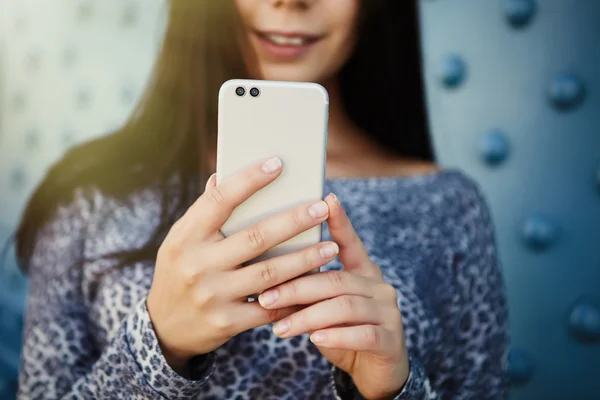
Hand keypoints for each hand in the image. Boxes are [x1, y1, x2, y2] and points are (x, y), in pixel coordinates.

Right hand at [147, 158, 339, 372]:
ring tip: (331, 247)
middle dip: (293, 221)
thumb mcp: (181, 239)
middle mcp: (198, 264)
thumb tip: (221, 175)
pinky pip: (270, 307)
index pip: (220, 200)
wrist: (164, 326)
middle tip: (321, 208)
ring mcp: (212, 295)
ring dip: (305, 259)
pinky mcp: (227, 322)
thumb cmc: (179, 271)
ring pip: (270, 273)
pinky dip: (295, 296)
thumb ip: (204, 212)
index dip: (249, 180)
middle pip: (255, 237)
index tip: (278, 164)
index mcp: (186, 236)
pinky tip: (316, 283)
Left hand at [257, 194, 409, 399]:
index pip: (351, 242)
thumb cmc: (341, 331)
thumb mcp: (324, 307)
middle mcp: (379, 286)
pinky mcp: (390, 340)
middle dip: (297, 287)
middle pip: (335, 279)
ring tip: (279, 327)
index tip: (326, 198)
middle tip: (265, 296)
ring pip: (345, 306)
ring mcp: (388, 312)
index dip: (339, 220)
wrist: (375, 371)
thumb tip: (264, 274)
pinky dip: (335, 335)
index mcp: (363, 272)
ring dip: (308, 316)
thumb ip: (307, 289)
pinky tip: (314, 338)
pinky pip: (362, 334)